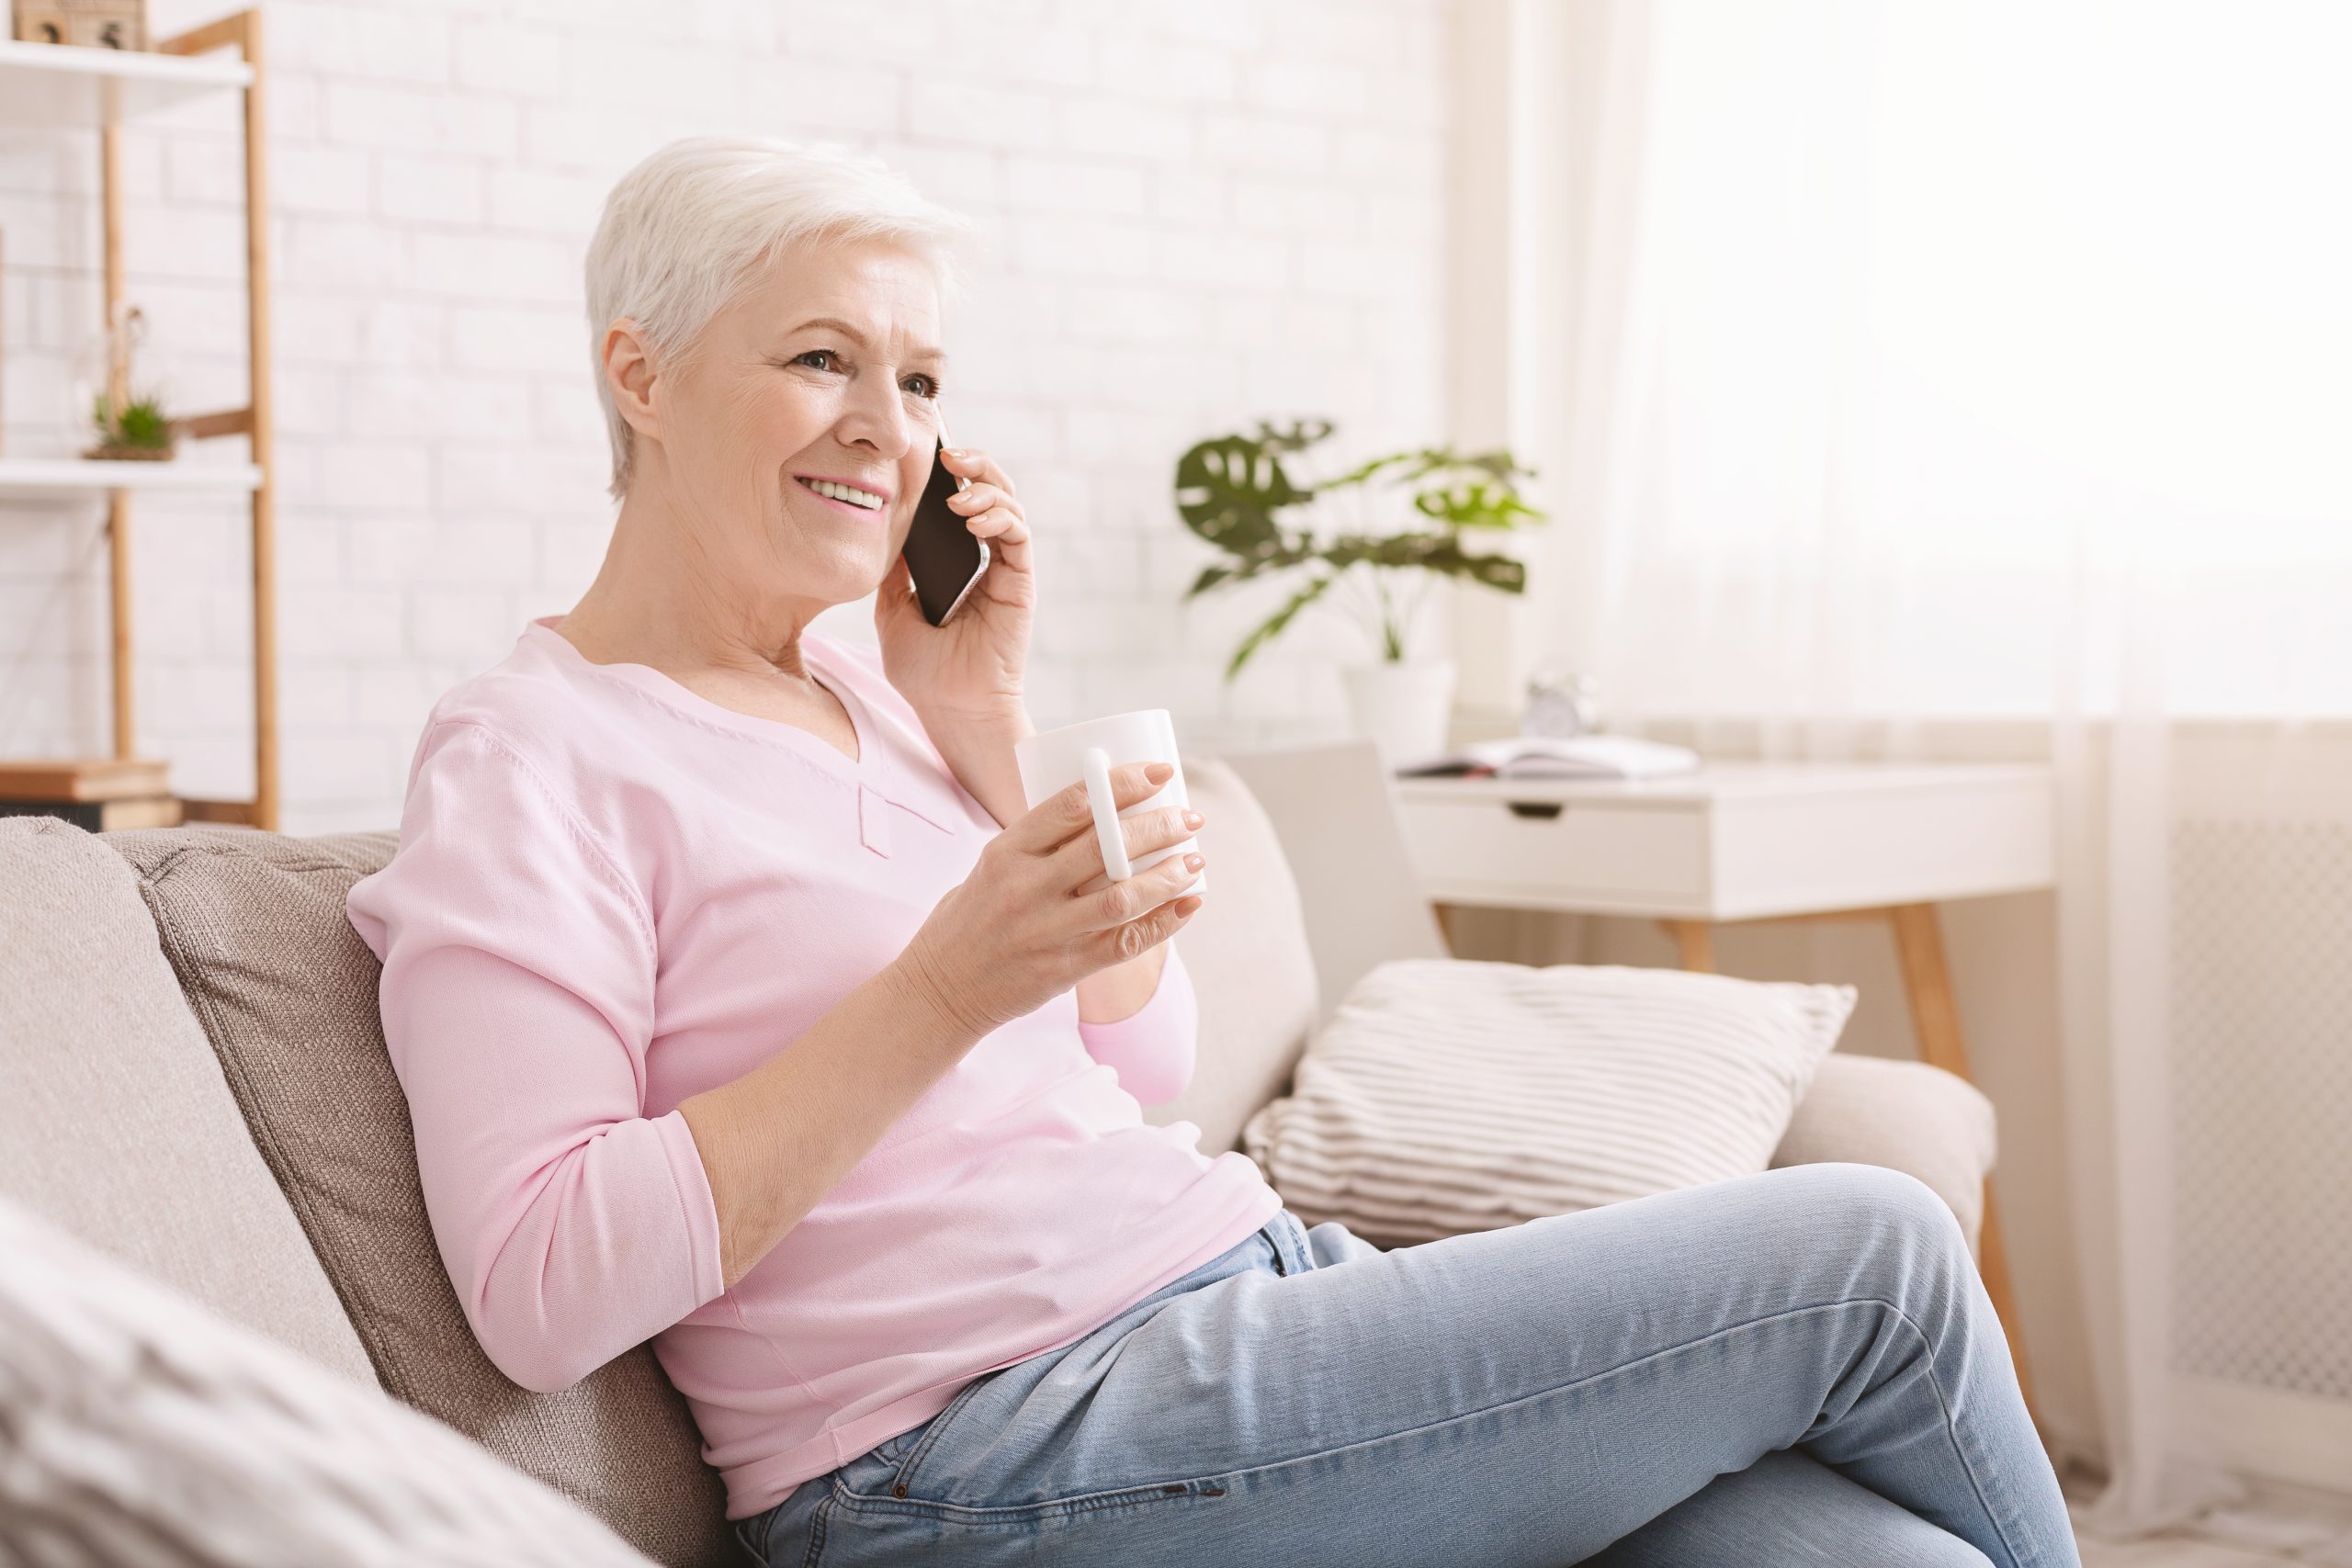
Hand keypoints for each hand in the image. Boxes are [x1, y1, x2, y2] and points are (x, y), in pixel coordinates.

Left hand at [874, 445, 1033, 727]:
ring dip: (985, 487)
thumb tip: (882, 527)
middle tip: (948, 453)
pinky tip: (972, 518)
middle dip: (973, 465)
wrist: (950, 708)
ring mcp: (1005, 571)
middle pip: (989, 493)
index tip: (924, 454)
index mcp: (956, 563)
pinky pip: (1018, 536)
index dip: (947, 474)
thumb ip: (894, 571)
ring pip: (1008, 505)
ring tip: (957, 492)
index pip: (958, 503)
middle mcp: (985, 561)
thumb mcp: (891, 610)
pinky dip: (999, 517)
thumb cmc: (925, 672)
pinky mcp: (1020, 583)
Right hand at [898, 761, 1208, 1037]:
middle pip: (1106, 847)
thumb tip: (1103, 812)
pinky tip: (1188, 904)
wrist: (940, 990)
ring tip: (1195, 857)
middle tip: (1189, 816)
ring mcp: (1047, 930)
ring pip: (1123, 895)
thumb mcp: (991, 867)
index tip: (1159, 772)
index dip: (1122, 784)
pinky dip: (1163, 923)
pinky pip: (1125, 943)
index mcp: (1006, 852)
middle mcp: (1027, 888)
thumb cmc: (968, 919)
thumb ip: (1038, 844)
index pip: (1073, 805)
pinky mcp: (1065, 967)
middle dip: (1158, 826)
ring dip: (1168, 874)